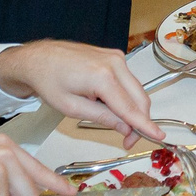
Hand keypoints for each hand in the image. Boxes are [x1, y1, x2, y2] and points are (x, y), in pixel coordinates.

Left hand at [0, 39, 162, 143]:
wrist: (37, 58)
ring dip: (131, 108)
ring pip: (136, 89)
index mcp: (102, 76)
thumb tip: (125, 127)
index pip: (130, 107)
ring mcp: (115, 57)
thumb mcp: (71, 107)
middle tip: (127, 140)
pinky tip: (109, 104)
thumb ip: (102, 117)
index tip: (158, 136)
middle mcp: (114, 63)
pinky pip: (127, 80)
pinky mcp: (114, 56)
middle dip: (138, 120)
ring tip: (115, 122)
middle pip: (139, 98)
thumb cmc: (48, 80)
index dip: (144, 125)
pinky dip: (125, 96)